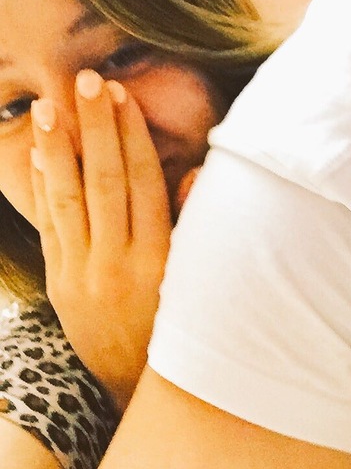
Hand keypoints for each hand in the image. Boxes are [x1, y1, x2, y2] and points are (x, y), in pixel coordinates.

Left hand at [30, 70, 171, 410]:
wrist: (132, 384)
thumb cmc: (175, 326)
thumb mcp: (195, 281)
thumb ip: (194, 226)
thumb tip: (194, 173)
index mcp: (156, 259)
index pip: (141, 183)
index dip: (131, 136)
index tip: (123, 97)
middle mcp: (115, 262)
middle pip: (103, 181)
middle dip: (96, 128)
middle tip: (87, 83)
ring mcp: (79, 271)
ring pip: (66, 199)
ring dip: (57, 149)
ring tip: (50, 108)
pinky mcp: (57, 280)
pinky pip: (47, 225)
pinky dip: (41, 188)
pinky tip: (37, 156)